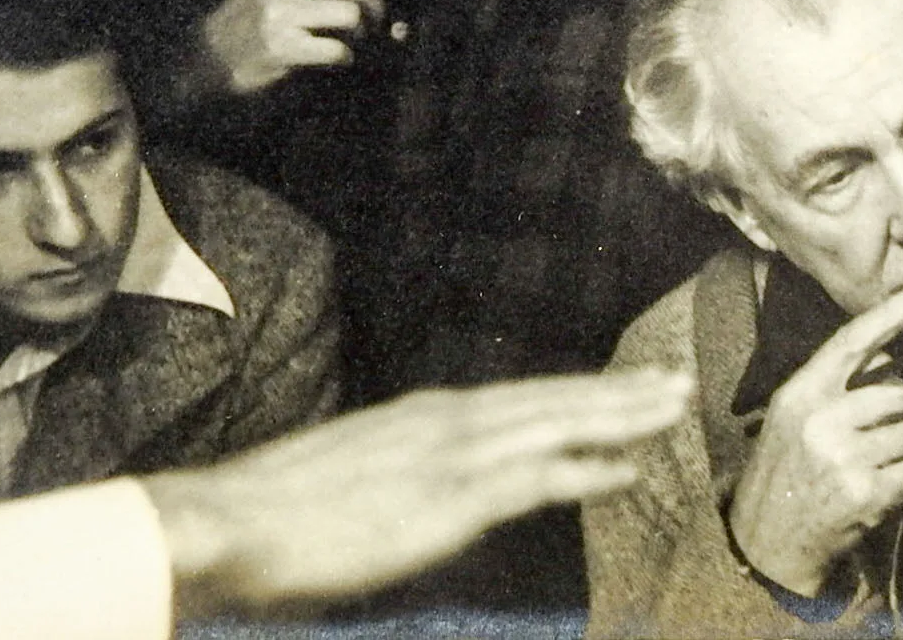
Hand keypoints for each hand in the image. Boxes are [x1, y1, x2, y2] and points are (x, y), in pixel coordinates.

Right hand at [145, 369, 692, 617]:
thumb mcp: (355, 477)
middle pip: (554, 400)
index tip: (628, 386)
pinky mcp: (446, 498)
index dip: (581, 393)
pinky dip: (585, 468)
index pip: (524, 398)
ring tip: (673, 405)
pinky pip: (533, 479)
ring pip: (556, 424)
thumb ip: (406, 475)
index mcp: (426, 417)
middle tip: (679, 379)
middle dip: (620, 392)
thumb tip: (435, 491)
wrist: (223, 523)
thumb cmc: (276, 514)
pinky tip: (626, 467)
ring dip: (620, 414)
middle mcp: (447, 421)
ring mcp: (449, 456)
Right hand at [200, 0, 399, 95]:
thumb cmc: (257, 16)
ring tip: (353, 39)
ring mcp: (279, 11)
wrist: (212, 55)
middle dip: (377, 5)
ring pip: (352, 15)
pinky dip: (346, 57)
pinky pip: (338, 49)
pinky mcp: (282, 45)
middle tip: (374, 20)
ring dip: (363, 32)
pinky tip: (337, 57)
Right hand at [728, 283, 902, 596]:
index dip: (892, 314)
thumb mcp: (794, 417)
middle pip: (899, 394)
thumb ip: (836, 387)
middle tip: (899, 432)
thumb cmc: (786, 471)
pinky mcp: (863, 492)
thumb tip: (895, 357)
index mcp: (800, 392)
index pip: (851, 342)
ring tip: (879, 467)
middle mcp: (820, 418)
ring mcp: (842, 456)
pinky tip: (880, 492)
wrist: (767, 541)